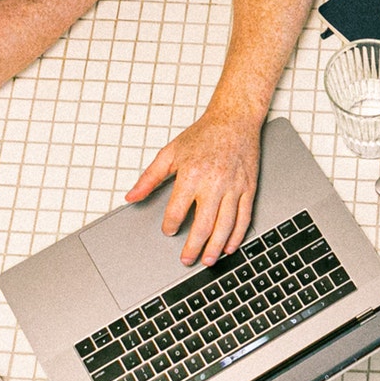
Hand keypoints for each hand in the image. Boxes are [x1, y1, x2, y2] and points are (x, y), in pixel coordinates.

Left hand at [125, 109, 261, 266]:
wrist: (234, 120)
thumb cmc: (204, 135)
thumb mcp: (170, 153)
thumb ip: (149, 178)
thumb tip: (131, 197)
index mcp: (192, 175)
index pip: (177, 211)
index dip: (170, 225)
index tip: (168, 231)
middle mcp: (214, 184)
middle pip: (202, 225)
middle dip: (193, 247)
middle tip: (186, 259)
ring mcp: (233, 188)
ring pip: (225, 226)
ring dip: (215, 247)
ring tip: (207, 260)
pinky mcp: (248, 188)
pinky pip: (244, 217)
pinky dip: (236, 235)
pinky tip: (229, 246)